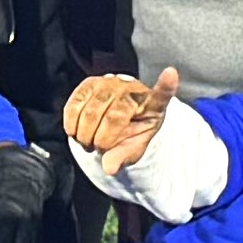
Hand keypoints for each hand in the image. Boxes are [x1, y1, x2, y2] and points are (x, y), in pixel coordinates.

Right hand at [67, 67, 184, 168]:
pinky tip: (76, 132)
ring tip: (89, 142)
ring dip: (85, 135)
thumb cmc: (129, 133)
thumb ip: (123, 157)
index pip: (161, 94)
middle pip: (113, 117)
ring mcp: (110, 82)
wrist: (114, 120)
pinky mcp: (89, 83)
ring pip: (90, 112)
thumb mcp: (133, 148)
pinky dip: (71, 125)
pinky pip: (74, 106)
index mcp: (152, 105)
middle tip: (100, 148)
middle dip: (102, 141)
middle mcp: (131, 88)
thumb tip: (109, 168)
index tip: (171, 74)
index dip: (165, 85)